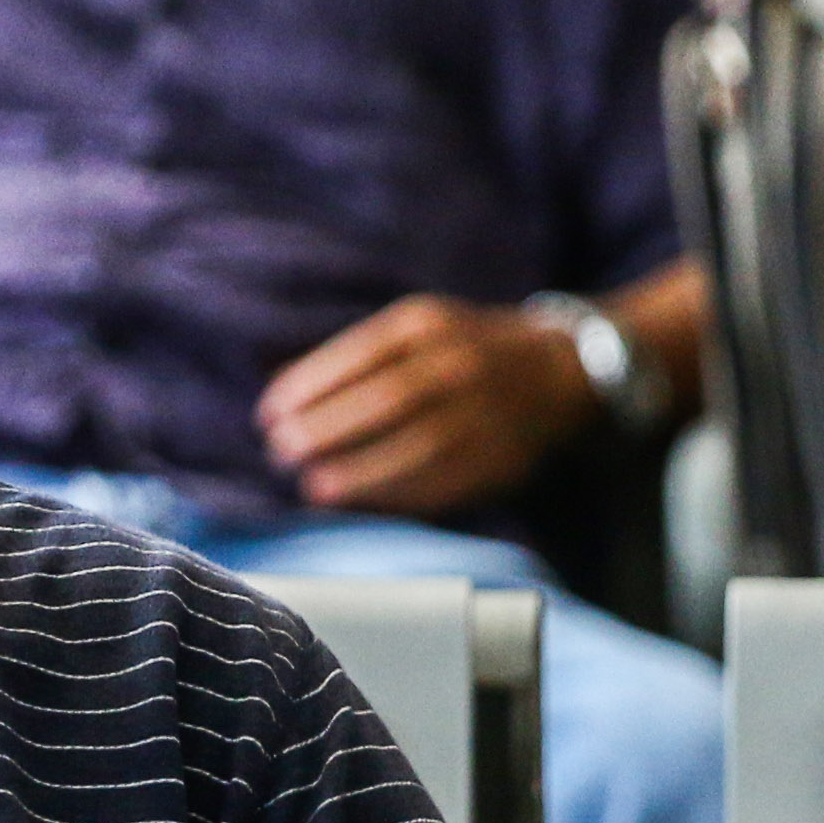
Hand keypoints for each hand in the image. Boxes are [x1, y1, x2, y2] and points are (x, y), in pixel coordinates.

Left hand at [260, 296, 593, 517]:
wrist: (555, 368)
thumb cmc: (462, 348)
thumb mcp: (416, 327)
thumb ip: (358, 356)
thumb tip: (283, 395)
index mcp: (430, 324)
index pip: (361, 354)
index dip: (309, 387)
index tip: (268, 414)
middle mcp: (461, 363)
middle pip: (386, 400)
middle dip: (326, 429)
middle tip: (282, 451)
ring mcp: (485, 412)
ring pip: (415, 446)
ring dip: (357, 470)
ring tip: (312, 485)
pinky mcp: (500, 456)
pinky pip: (443, 479)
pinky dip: (395, 492)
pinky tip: (359, 499)